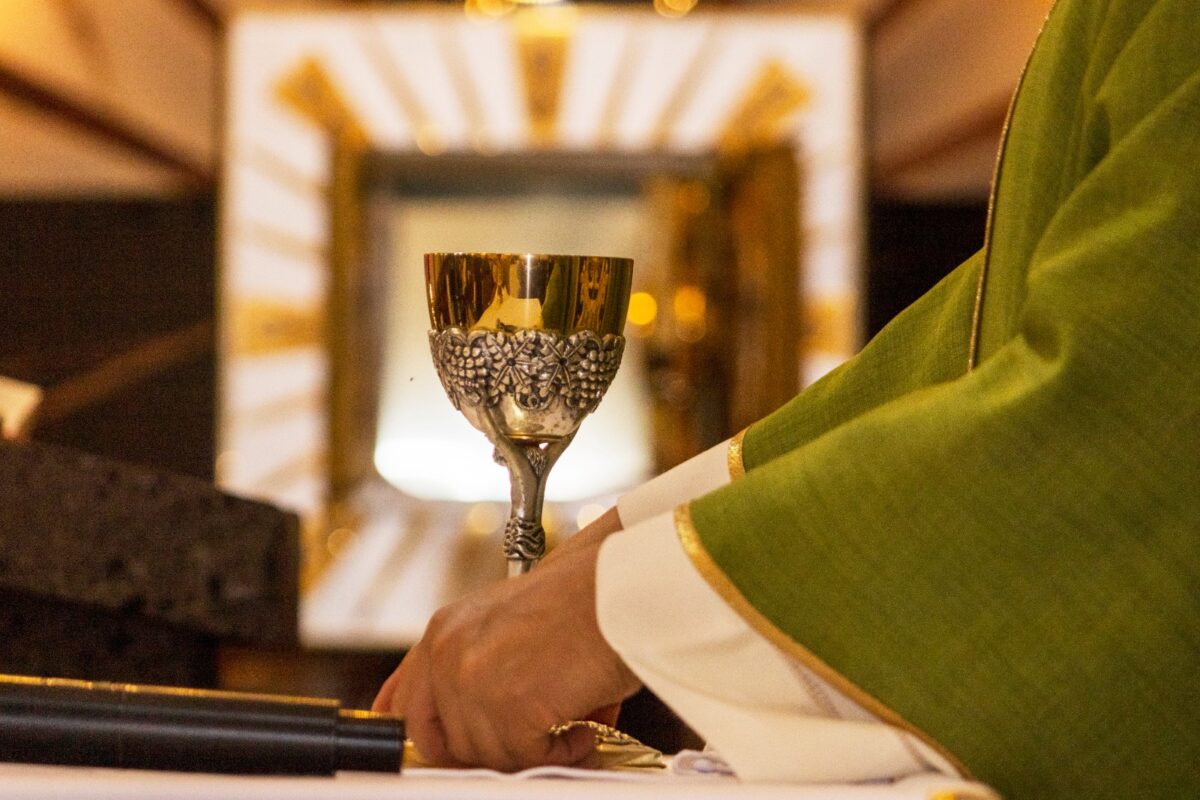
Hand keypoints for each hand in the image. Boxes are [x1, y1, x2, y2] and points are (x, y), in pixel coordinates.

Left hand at [373, 507, 640, 769]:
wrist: (618, 589)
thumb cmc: (580, 601)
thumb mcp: (505, 623)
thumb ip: (476, 666)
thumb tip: (475, 731)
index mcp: (444, 632)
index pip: (404, 702)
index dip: (424, 737)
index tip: (443, 754)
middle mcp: (449, 654)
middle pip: (442, 740)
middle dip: (485, 753)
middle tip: (525, 748)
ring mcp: (474, 680)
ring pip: (488, 754)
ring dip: (534, 753)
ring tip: (571, 729)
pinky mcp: (508, 706)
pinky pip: (528, 758)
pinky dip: (562, 753)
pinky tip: (582, 731)